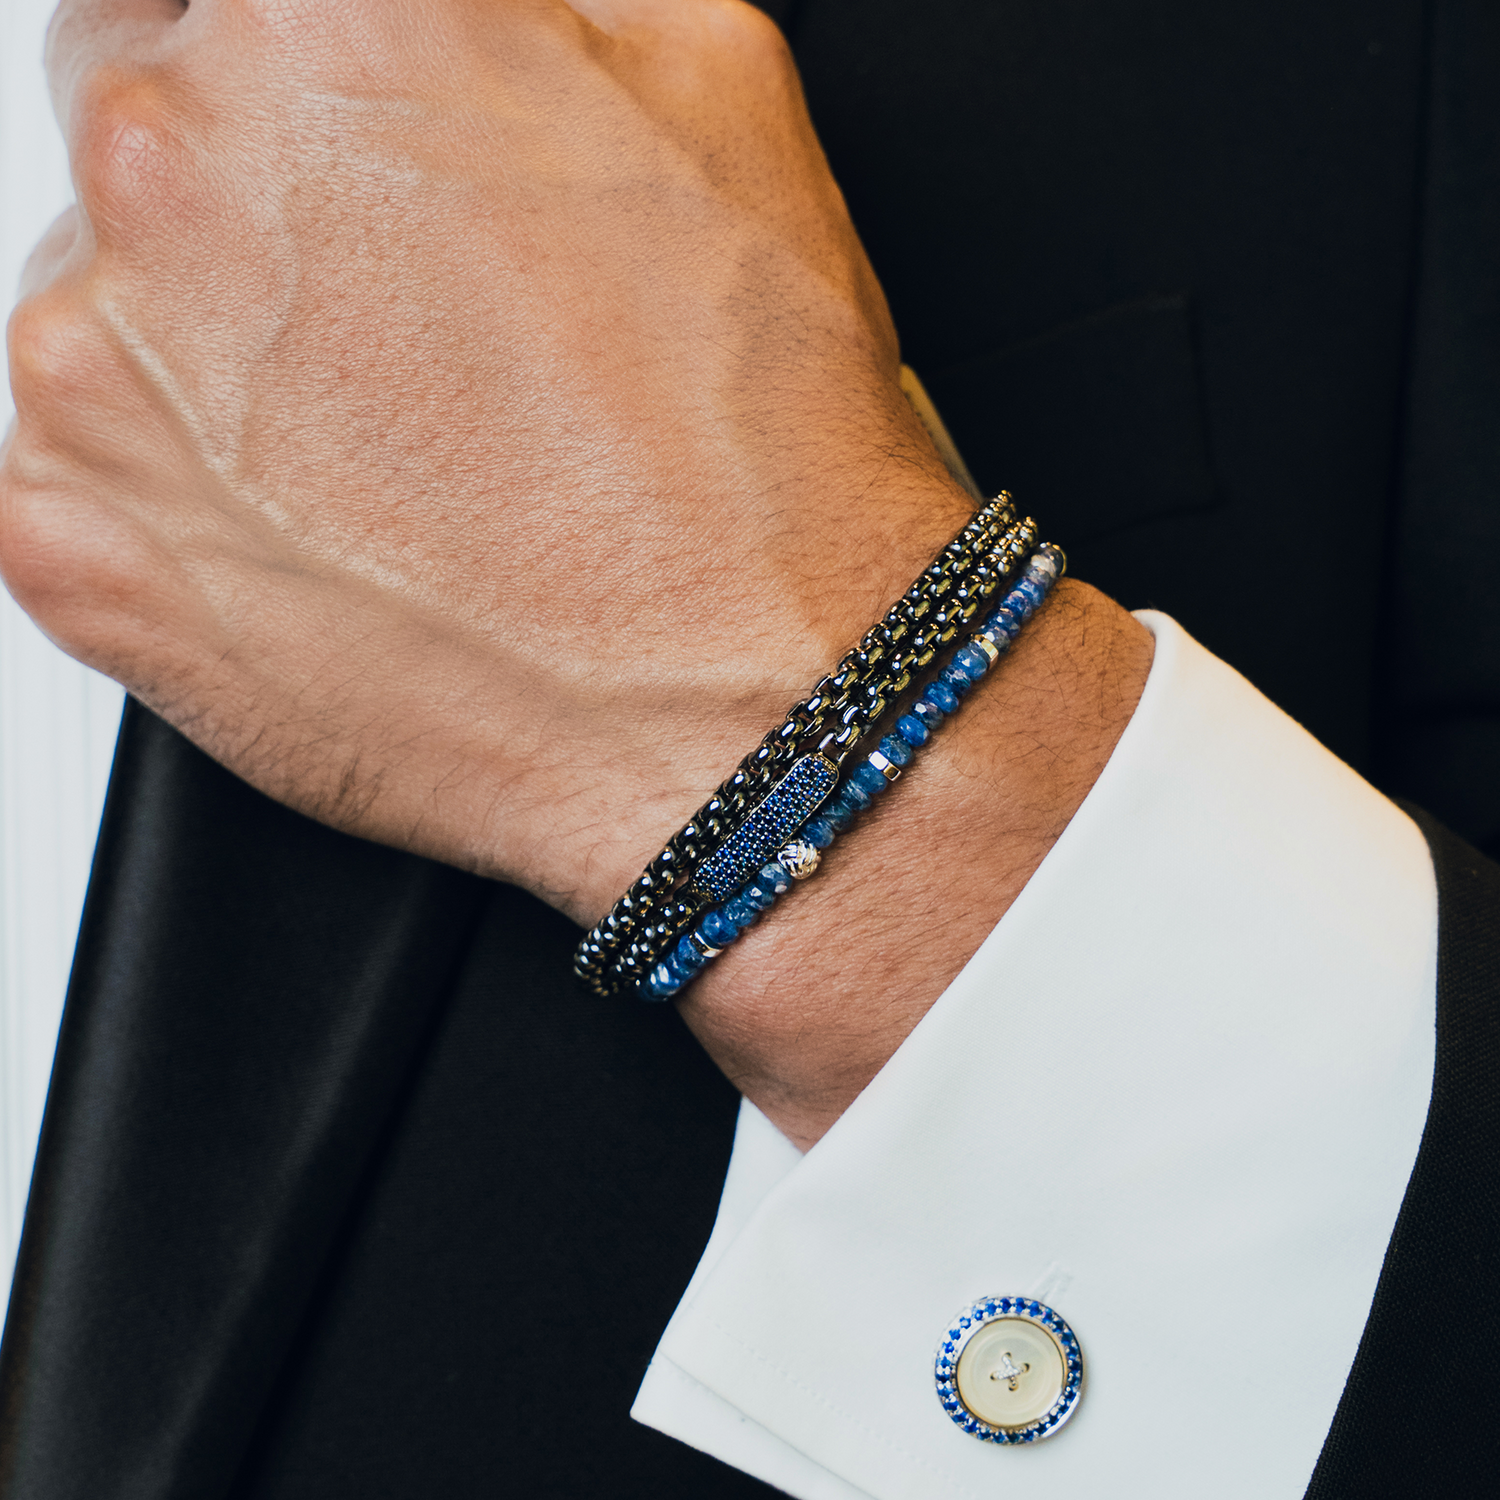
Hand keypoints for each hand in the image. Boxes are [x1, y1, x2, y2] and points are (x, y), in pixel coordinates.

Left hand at [2, 0, 1151, 1145]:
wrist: (750, 709)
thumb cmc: (757, 450)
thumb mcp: (719, 99)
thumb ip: (544, 12)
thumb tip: (481, 16)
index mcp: (333, 22)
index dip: (288, 75)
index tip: (323, 147)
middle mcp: (176, 166)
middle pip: (137, 130)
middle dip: (248, 205)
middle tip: (392, 327)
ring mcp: (94, 366)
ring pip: (102, 314)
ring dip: (210, 365)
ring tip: (385, 462)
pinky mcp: (70, 544)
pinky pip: (83, 483)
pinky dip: (183, 508)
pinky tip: (331, 549)